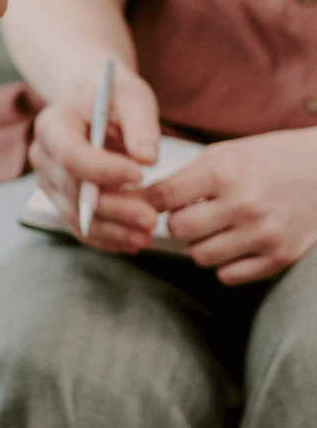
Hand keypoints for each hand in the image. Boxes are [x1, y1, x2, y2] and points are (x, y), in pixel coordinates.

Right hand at [28, 65, 160, 252]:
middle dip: (115, 207)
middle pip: (74, 190)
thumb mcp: (132, 100)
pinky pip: (82, 227)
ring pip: (78, 215)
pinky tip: (134, 240)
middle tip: (151, 216)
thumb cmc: (114, 101)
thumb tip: (147, 158)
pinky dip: (108, 237)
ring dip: (113, 229)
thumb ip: (140, 125)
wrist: (98, 110)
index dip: (103, 169)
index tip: (139, 174)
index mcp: (53, 123)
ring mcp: (50, 182)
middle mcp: (43, 155)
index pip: (71, 154)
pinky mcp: (62, 202)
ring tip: (147, 233)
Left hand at [146, 129, 316, 284]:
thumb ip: (188, 176)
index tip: (151, 204)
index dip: (152, 201)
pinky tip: (233, 243)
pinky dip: (224, 263)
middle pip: (179, 230)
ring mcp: (262, 233)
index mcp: (224, 170)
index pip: (165, 197)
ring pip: (200, 256)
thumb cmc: (272, 157)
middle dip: (178, 222)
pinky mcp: (279, 257)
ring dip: (199, 243)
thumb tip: (149, 199)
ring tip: (213, 228)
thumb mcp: (226, 152)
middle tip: (189, 214)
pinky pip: (228, 275)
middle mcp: (242, 203)